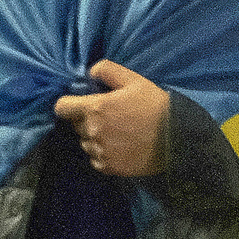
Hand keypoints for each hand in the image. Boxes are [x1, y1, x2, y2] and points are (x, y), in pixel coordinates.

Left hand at [54, 60, 169, 176]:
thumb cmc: (155, 106)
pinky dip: (103, 153)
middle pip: (75, 125)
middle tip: (109, 117)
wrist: (176, 139)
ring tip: (116, 133)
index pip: (62, 108)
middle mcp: (92, 131)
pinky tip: (120, 147)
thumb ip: (107, 70)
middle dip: (87, 119)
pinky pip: (95, 159)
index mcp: (95, 108)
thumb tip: (90, 72)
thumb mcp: (134, 80)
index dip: (69, 104)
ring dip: (94, 137)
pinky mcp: (108, 167)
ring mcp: (100, 151)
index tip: (79, 104)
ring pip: (85, 142)